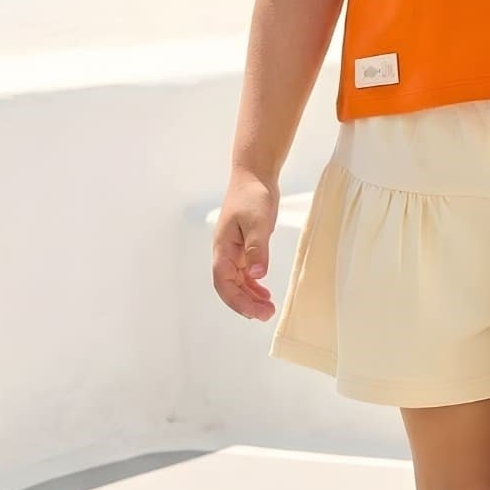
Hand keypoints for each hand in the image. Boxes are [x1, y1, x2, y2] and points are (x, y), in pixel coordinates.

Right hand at [212, 169, 279, 320]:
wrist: (254, 175)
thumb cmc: (253, 196)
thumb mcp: (258, 222)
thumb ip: (257, 248)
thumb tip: (256, 274)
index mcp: (222, 248)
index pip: (224, 283)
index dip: (238, 301)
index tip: (256, 312)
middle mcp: (224, 252)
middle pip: (229, 286)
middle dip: (245, 304)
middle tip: (267, 314)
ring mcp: (232, 250)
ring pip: (236, 281)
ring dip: (249, 296)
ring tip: (267, 308)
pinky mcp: (243, 245)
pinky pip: (244, 272)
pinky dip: (252, 284)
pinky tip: (264, 292)